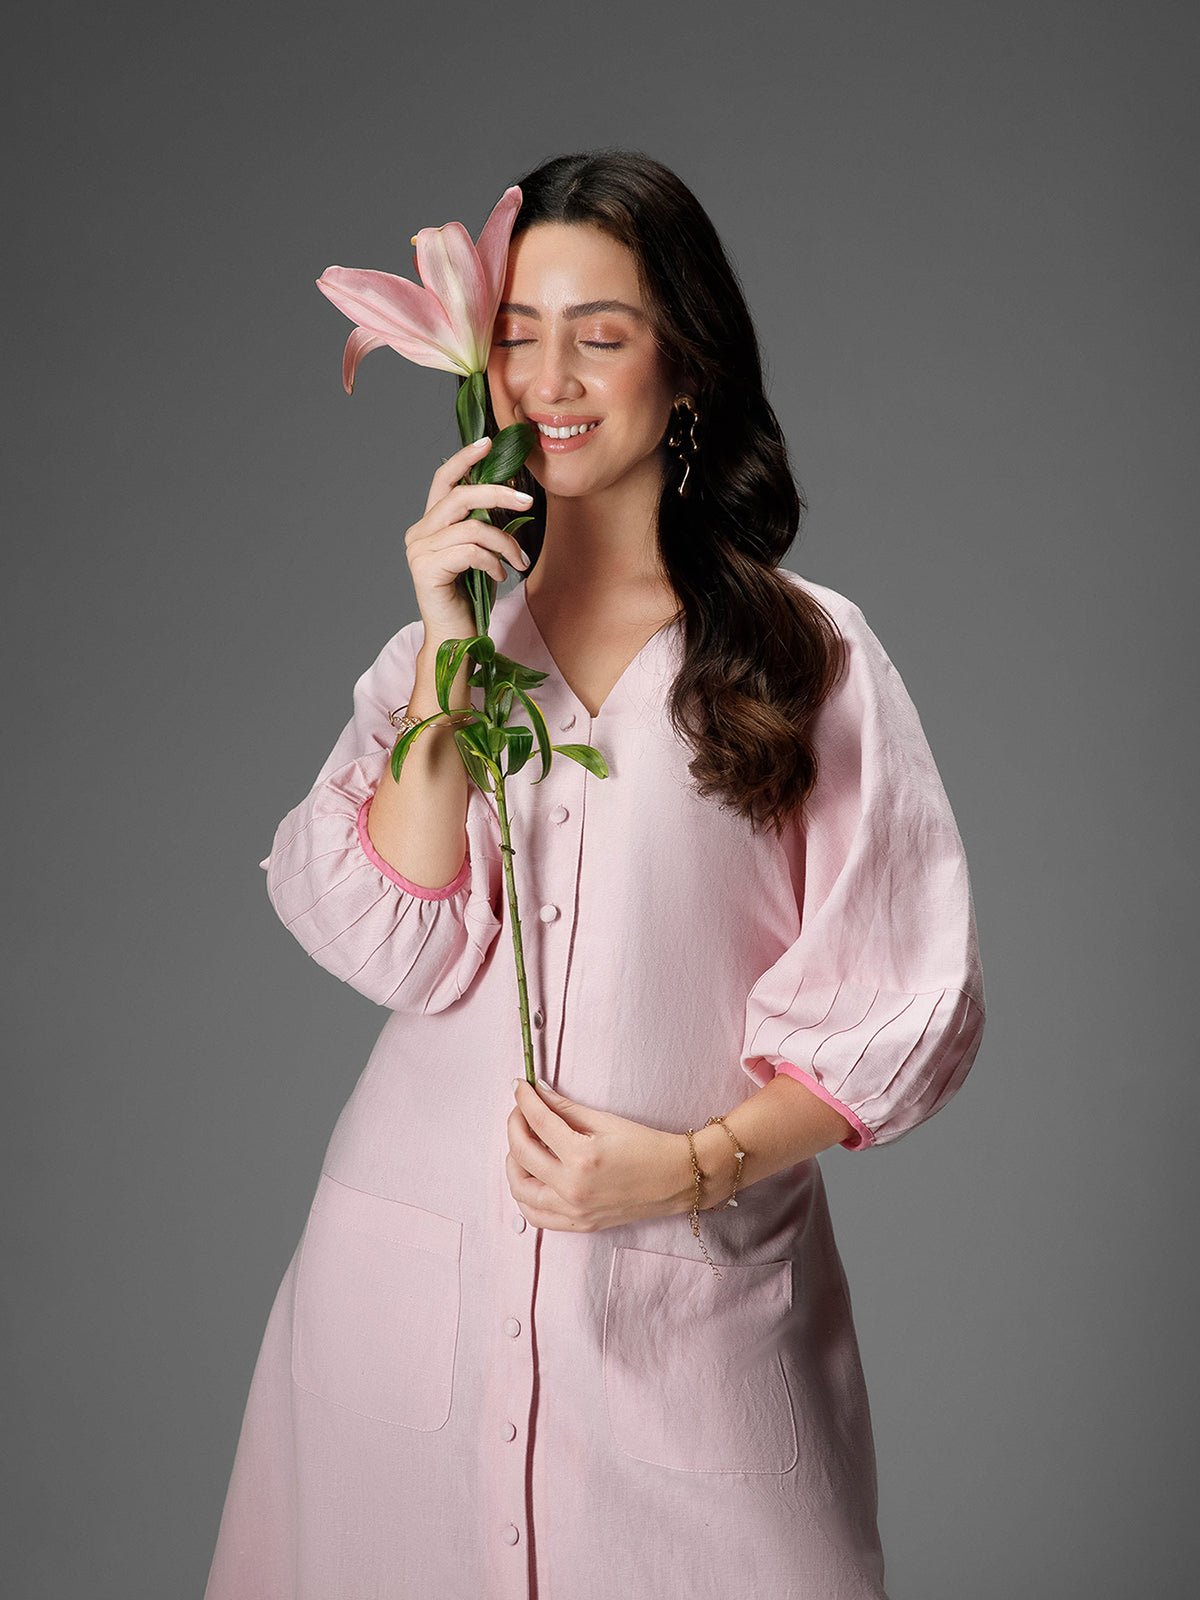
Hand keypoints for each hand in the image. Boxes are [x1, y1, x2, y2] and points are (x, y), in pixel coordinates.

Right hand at [405, 436, 532, 643]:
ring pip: (472, 527)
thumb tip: (510, 495)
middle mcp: (419, 533)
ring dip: (504, 543)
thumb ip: (484, 524)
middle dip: (498, 494)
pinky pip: (470, 551)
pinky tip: (500, 576)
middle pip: (460, 496)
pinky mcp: (426, 570)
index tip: (488, 443)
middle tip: (527, 503)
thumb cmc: (470, 596)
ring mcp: (419, 551)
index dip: (464, 458)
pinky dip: (493, 561)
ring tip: (518, 561)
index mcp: (429, 524)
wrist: (456, 638)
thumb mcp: (480, 552)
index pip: (443, 480)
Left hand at [506, 1077, 699, 1231]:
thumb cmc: (647, 1146)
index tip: (519, 1087)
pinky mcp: (579, 1223)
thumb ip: (565, 1108)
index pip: (538, 1122)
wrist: (677, 1179)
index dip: (524, 1100)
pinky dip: (525, 1194)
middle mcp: (573, 1188)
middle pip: (522, 1155)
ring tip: (523, 1143)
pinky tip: (531, 1175)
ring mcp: (574, 1211)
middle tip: (520, 1111)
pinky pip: (536, 1215)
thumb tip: (537, 1092)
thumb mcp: (605, 1121)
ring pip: (520, 1189)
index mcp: (581, 1158)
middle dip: (514, 1126)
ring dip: (514, 1162)